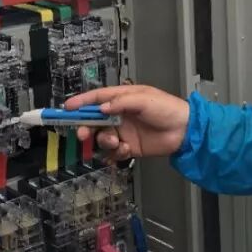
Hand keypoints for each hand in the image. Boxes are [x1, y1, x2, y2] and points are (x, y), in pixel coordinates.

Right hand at [67, 85, 189, 161]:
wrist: (185, 131)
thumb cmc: (167, 109)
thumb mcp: (144, 99)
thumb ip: (121, 102)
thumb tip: (102, 108)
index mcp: (123, 99)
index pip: (97, 98)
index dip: (81, 102)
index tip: (67, 108)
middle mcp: (120, 115)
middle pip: (95, 121)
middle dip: (86, 127)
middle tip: (83, 134)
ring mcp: (124, 132)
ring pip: (102, 138)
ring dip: (104, 141)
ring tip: (116, 142)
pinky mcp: (129, 147)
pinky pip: (113, 152)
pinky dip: (115, 153)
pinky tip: (125, 150)